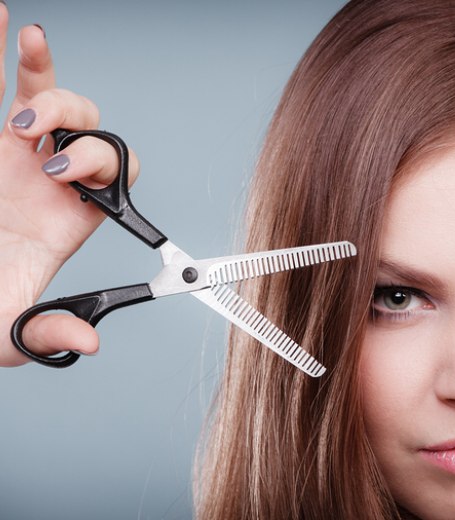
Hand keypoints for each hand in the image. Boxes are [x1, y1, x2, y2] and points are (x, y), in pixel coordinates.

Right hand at [0, 6, 139, 365]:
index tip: (71, 181)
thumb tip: (90, 343)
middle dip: (80, 129)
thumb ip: (45, 332)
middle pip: (94, 129)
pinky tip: (4, 17)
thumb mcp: (7, 329)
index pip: (119, 177)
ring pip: (51, 97)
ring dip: (46, 83)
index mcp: (72, 216)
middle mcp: (52, 177)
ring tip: (25, 92)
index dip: (107, 170)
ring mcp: (15, 150)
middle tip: (44, 152)